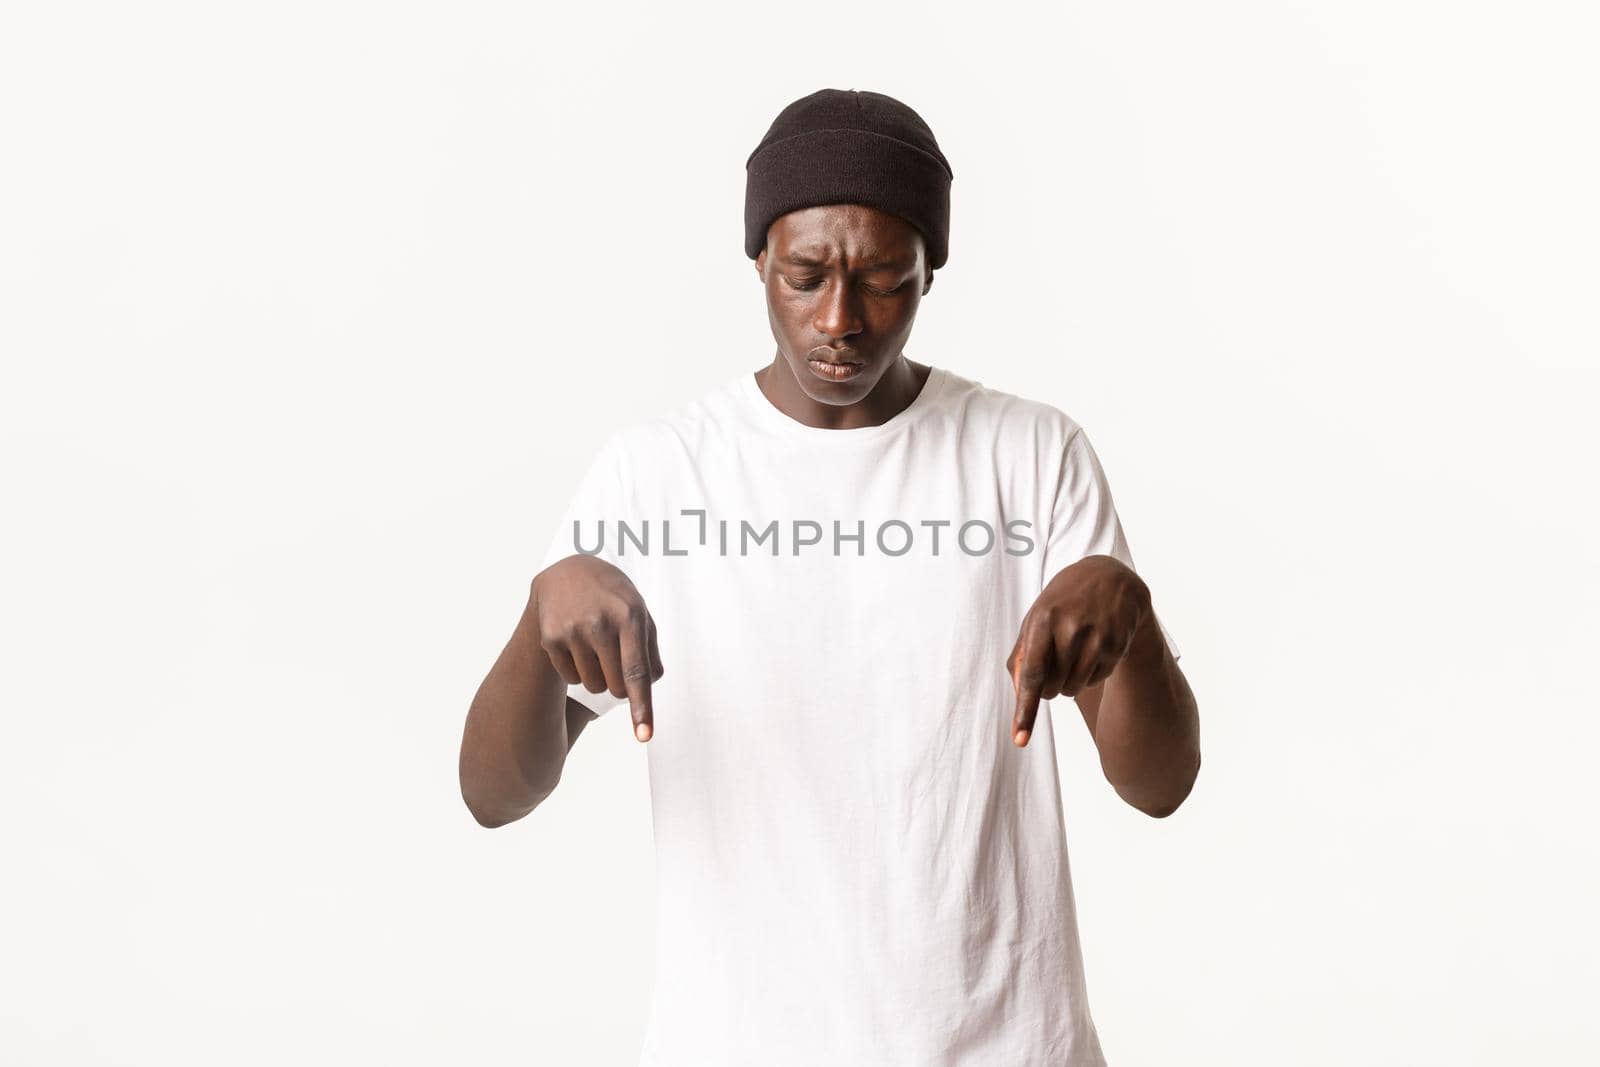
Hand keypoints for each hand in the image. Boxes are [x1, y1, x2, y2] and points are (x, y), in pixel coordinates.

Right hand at [533, 554, 664, 741]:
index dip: (642, 706)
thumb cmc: (613, 598)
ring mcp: (572, 630)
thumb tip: (647, 687)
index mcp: (630, 616)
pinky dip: (579, 670)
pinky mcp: (551, 638)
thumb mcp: (640, 612)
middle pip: (616, 687)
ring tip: (597, 645)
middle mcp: (600, 623)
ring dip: (600, 677)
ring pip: (595, 686)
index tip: (644, 736)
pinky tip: (578, 643)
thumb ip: (650, 651)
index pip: (637, 671)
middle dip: (622, 684)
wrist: (568, 572)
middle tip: (617, 657)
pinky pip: (572, 678)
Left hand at [1006, 554, 1150, 746]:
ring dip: (1069, 681)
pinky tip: (1093, 648)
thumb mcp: (1036, 618)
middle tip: (1055, 657)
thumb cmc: (1063, 603)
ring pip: (1073, 689)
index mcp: (1043, 618)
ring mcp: (1097, 637)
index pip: (1030, 674)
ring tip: (1074, 649)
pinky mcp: (1117, 646)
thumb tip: (1019, 693)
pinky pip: (1095, 681)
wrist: (1110, 579)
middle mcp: (1070, 628)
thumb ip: (1022, 655)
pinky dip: (1089, 673)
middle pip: (1051, 688)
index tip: (1020, 740)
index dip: (1024, 709)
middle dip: (1048, 683)